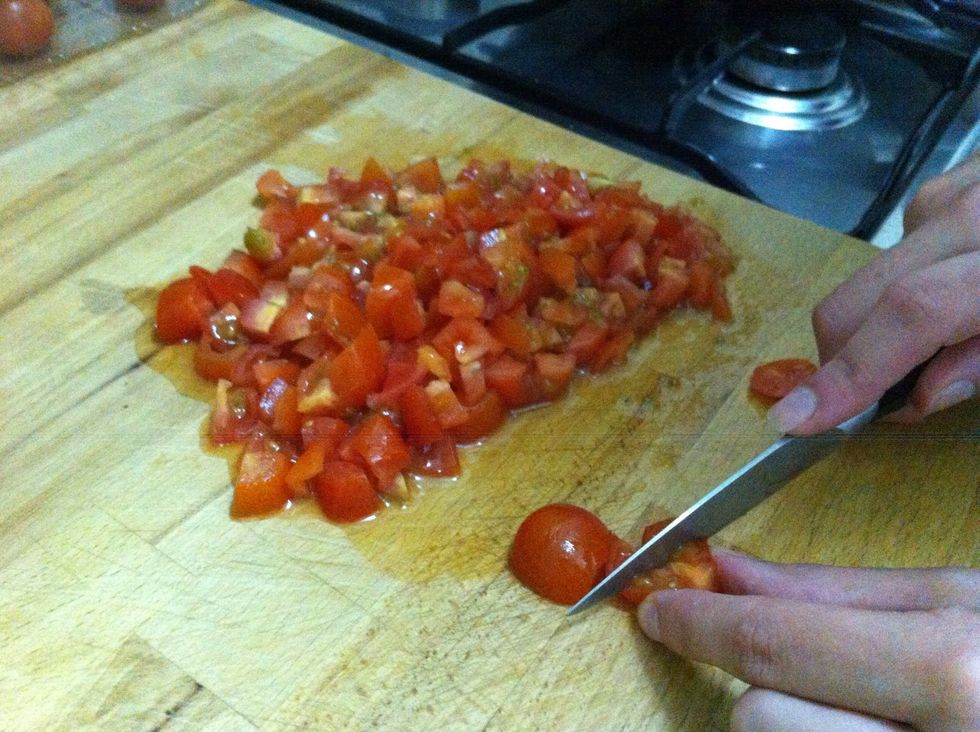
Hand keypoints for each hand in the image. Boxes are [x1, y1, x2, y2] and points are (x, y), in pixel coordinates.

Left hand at [636, 550, 979, 730]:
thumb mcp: (961, 603)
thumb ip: (838, 591)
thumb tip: (730, 570)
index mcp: (955, 672)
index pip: (774, 646)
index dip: (698, 623)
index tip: (660, 609)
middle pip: (762, 718)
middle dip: (772, 687)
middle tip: (830, 677)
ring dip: (798, 726)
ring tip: (868, 713)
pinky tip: (864, 728)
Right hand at [767, 153, 979, 434]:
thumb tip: (920, 396)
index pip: (914, 313)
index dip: (851, 374)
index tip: (798, 422)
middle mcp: (975, 212)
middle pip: (863, 295)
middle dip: (845, 360)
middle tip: (869, 401)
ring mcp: (958, 187)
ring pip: (875, 273)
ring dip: (882, 323)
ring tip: (941, 340)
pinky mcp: (951, 179)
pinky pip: (898, 243)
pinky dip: (906, 283)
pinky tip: (951, 289)